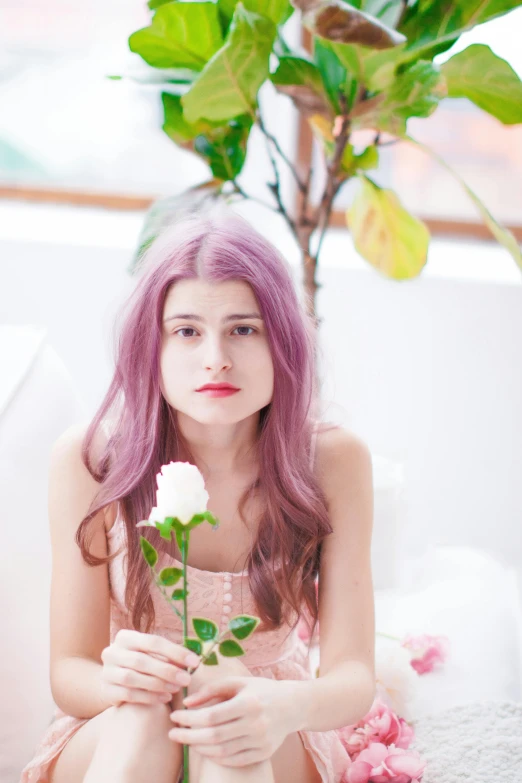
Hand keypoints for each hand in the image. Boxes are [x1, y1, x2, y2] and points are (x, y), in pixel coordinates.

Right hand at [100, 629, 200, 706]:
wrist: (111, 680)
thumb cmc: (138, 664)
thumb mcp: (151, 655)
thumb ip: (168, 656)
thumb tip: (192, 660)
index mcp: (125, 637)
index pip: (153, 641)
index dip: (175, 651)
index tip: (194, 661)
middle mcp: (112, 652)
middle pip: (142, 660)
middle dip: (167, 670)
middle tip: (186, 679)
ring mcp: (107, 672)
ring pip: (133, 678)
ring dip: (158, 684)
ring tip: (176, 689)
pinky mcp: (106, 690)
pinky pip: (129, 694)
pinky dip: (149, 697)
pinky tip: (164, 698)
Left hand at [168, 676, 298, 766]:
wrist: (292, 705)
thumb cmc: (261, 690)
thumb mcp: (238, 682)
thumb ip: (211, 690)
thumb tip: (187, 703)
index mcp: (249, 702)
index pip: (212, 716)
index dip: (189, 718)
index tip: (174, 716)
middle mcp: (256, 724)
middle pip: (214, 736)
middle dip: (188, 736)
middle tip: (172, 733)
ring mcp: (261, 742)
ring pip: (222, 752)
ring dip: (199, 747)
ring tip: (186, 740)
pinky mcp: (263, 753)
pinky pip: (234, 760)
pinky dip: (216, 757)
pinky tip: (204, 748)